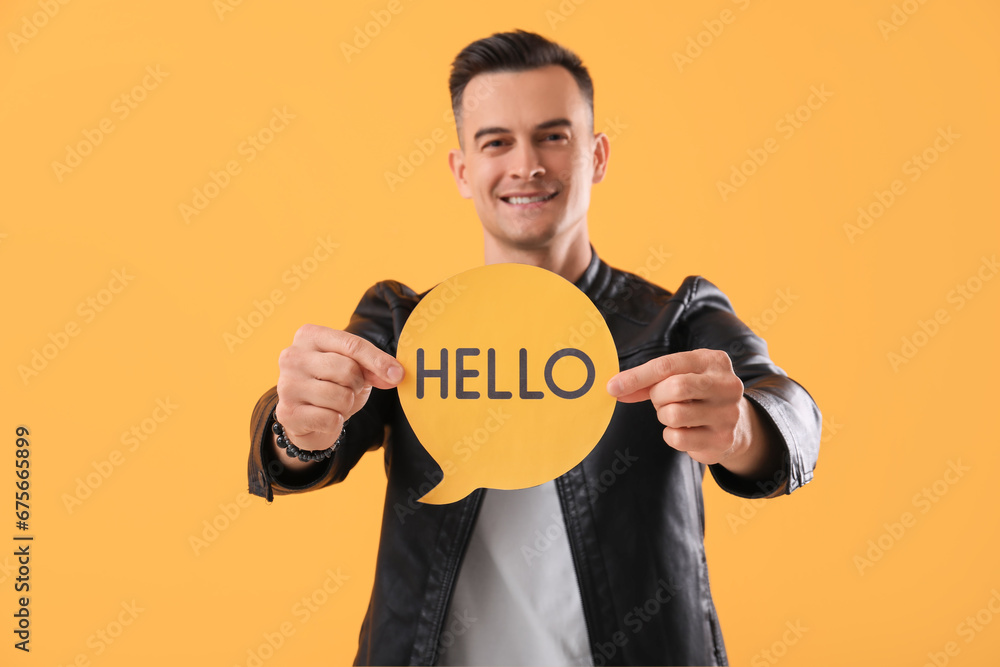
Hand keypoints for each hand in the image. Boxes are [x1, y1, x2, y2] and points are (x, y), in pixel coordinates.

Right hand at [276, 324, 403, 451]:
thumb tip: (395, 374)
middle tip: (349, 389)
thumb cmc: (332, 384)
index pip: (352, 344)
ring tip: (335, 403)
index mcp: (309, 336)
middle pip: (347, 370)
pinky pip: (331, 419)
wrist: (306, 417)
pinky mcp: (287, 413)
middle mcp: (292, 356)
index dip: (378, 360)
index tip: (398, 374)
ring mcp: (286, 384)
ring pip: (340, 396)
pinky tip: (324, 417)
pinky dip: (336, 422)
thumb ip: (374, 367)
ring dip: (347, 404)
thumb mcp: (354, 368)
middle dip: (357, 384)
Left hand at [606, 349, 745, 465]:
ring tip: (675, 414)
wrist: (737, 424)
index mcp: (713, 361)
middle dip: (656, 397)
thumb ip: (647, 381)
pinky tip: (684, 431)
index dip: (636, 377)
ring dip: (664, 416)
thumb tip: (614, 388)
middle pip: (674, 387)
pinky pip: (677, 438)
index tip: (612, 387)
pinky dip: (671, 435)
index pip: (668, 365)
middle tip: (660, 400)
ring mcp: (728, 413)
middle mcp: (727, 384)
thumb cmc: (697, 394)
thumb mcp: (678, 377)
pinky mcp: (723, 439)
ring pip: (674, 414)